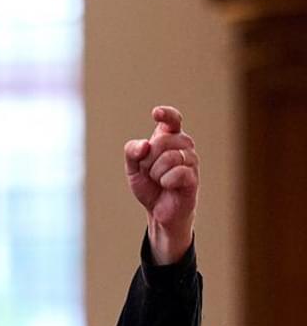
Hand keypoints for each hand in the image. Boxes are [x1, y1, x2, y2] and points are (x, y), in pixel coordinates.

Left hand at [124, 104, 198, 264]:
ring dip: (156, 172)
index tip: (156, 114)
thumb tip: (144, 145)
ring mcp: (191, 161)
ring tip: (159, 181)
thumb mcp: (133, 167)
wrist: (158, 211)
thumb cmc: (149, 185)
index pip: (172, 120)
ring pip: (169, 157)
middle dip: (148, 160)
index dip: (166, 115)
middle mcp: (184, 145)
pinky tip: (167, 186)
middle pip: (161, 141)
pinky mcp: (193, 178)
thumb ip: (132, 151)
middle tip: (150, 172)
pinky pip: (177, 172)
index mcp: (170, 138)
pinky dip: (166, 181)